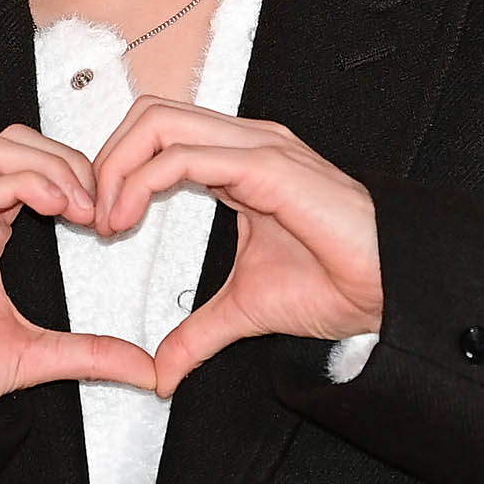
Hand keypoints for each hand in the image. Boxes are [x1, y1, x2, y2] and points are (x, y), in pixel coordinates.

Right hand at [0, 125, 155, 428]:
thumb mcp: (34, 358)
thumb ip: (89, 354)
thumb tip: (142, 367)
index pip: (25, 166)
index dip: (71, 174)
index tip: (105, 213)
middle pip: (11, 143)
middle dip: (64, 157)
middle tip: (98, 199)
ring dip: (47, 165)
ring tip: (79, 201)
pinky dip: (23, 185)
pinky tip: (54, 205)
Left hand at [91, 97, 382, 396]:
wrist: (389, 291)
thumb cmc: (338, 283)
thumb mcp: (245, 310)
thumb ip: (197, 332)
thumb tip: (163, 370)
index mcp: (237, 161)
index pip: (157, 133)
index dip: (117, 168)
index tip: (100, 222)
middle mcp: (243, 142)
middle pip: (149, 113)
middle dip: (107, 158)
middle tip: (94, 215)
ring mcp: (255, 146)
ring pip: (159, 121)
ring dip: (117, 166)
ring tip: (107, 218)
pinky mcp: (266, 165)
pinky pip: (186, 156)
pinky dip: (143, 181)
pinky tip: (129, 217)